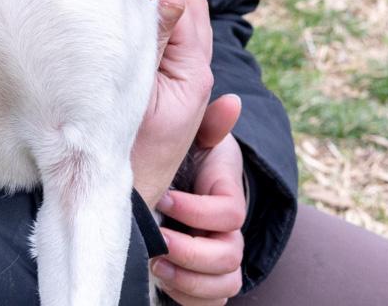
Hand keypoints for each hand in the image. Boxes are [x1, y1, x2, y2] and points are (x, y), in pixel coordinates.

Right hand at [131, 0, 212, 209]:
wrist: (128, 198)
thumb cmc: (128, 150)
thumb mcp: (138, 92)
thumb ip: (156, 42)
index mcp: (195, 73)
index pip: (189, 6)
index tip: (126, 3)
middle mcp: (198, 74)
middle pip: (190, 11)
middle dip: (161, 2)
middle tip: (124, 14)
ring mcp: (185, 82)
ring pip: (178, 27)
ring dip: (155, 21)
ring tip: (124, 30)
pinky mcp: (171, 88)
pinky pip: (169, 47)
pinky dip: (152, 37)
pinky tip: (129, 45)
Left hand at [151, 95, 245, 305]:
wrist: (181, 184)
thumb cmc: (187, 159)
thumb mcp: (197, 138)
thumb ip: (211, 124)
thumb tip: (232, 102)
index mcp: (226, 196)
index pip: (230, 214)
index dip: (198, 211)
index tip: (165, 199)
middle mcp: (227, 232)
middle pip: (230, 256)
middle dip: (192, 251)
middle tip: (157, 238)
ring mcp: (217, 260)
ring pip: (224, 285)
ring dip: (188, 279)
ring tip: (155, 262)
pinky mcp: (202, 281)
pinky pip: (210, 304)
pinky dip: (188, 298)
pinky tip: (161, 280)